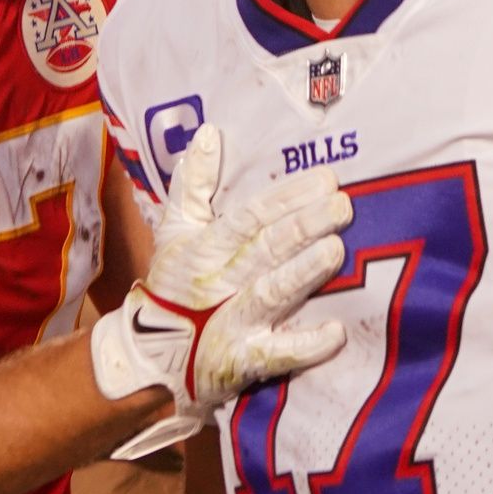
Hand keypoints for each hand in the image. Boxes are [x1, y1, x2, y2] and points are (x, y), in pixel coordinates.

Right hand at [91, 124, 350, 458]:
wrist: (150, 355)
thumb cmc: (173, 284)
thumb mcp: (175, 230)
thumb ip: (193, 183)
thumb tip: (208, 132)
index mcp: (206, 247)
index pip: (249, 216)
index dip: (285, 197)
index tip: (324, 179)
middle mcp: (220, 281)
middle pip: (266, 249)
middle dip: (304, 226)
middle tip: (342, 205)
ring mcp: (232, 322)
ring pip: (271, 294)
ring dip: (302, 273)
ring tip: (335, 250)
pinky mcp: (243, 361)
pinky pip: (276, 354)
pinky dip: (305, 345)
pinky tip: (336, 333)